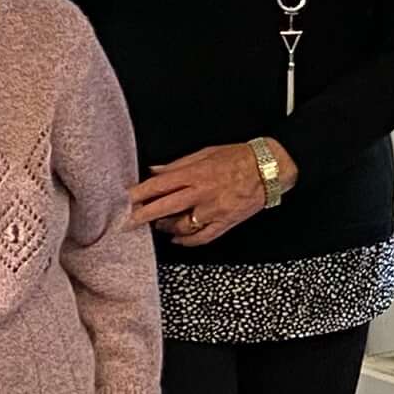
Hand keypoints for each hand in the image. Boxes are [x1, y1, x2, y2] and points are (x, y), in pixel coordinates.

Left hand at [135, 144, 273, 244]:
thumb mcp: (205, 152)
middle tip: (127, 222)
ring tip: (156, 224)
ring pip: (181, 226)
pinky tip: (176, 239)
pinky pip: (201, 238)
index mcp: (195, 173)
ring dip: (165, 227)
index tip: (125, 199)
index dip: (139, 193)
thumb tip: (155, 170)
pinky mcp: (225, 222)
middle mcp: (202, 193)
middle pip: (165, 208)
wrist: (268, 169)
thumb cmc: (238, 157)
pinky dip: (186, 241)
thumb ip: (178, 164)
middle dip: (143, 216)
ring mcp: (213, 211)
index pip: (159, 185)